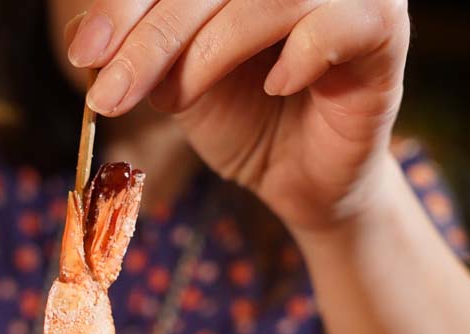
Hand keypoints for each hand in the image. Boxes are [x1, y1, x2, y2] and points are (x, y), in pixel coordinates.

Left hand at [69, 0, 409, 232]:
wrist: (299, 179)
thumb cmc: (242, 118)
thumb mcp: (175, 81)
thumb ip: (140, 51)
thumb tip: (87, 40)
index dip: (127, 6)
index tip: (86, 55)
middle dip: (152, 38)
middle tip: (109, 95)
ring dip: (208, 52)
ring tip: (181, 98)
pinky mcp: (382, 27)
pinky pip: (335, 23)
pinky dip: (296, 55)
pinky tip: (275, 86)